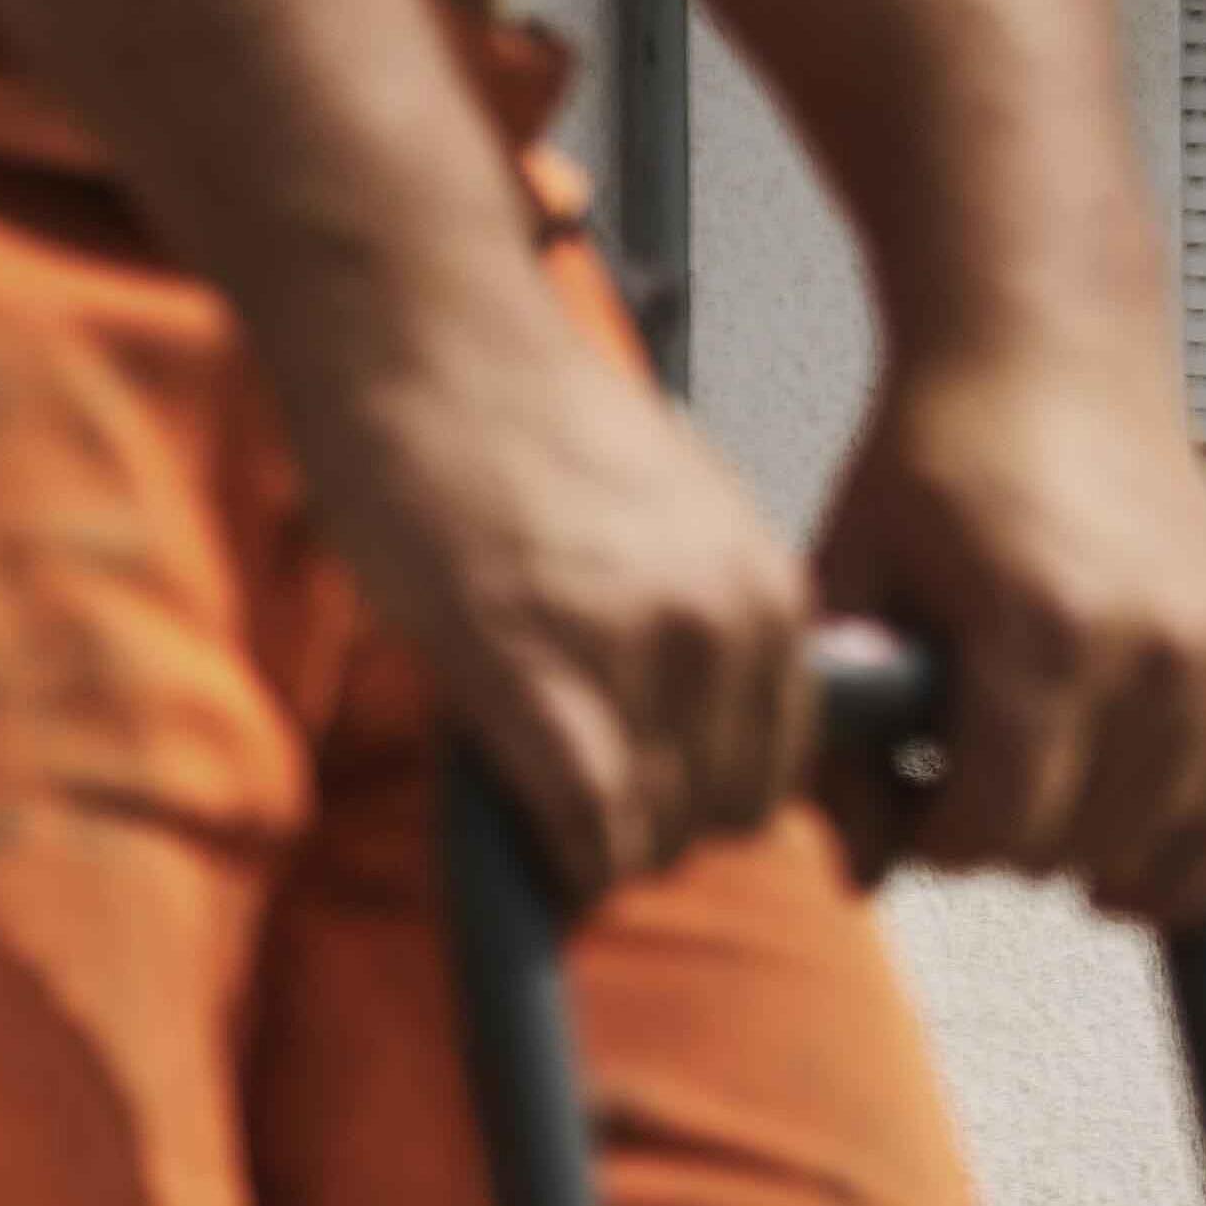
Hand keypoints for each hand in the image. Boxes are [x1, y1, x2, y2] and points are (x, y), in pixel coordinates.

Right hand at [303, 306, 822, 905]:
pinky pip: (582, 830)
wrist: (430, 346)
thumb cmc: (519, 422)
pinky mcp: (542, 682)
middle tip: (569, 805)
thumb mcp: (667, 520)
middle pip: (719, 816)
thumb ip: (692, 616)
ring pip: (650, 837)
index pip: (775, 766)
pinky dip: (554, 858)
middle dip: (646, 828)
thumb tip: (674, 726)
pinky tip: (520, 838)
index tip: (634, 795)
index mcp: (767, 588)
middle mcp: (726, 626)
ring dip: (592, 847)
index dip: (698, 797)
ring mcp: (639, 657)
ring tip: (530, 807)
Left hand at [815, 343, 1205, 922]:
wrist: (1049, 354)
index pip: (995, 830)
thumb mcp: (852, 588)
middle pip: (1078, 846)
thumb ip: (845, 740)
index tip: (910, 806)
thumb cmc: (943, 454)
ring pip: (1172, 845)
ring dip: (1094, 853)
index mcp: (1043, 632)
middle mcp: (1151, 649)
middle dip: (1003, 839)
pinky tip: (1135, 857)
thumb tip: (863, 868)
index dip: (932, 840)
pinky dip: (1196, 851)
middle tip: (964, 787)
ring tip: (1041, 808)